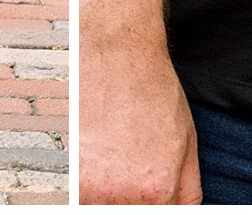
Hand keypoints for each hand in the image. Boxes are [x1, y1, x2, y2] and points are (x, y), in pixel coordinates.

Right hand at [79, 38, 200, 203]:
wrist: (116, 52)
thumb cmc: (151, 89)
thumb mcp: (187, 143)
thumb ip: (186, 191)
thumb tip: (181, 212)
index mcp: (155, 192)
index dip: (154, 204)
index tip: (148, 192)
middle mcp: (119, 195)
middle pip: (128, 212)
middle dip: (131, 198)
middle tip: (129, 167)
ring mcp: (86, 185)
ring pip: (99, 206)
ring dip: (105, 192)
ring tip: (111, 156)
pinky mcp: (64, 170)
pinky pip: (76, 192)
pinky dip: (83, 180)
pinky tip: (94, 150)